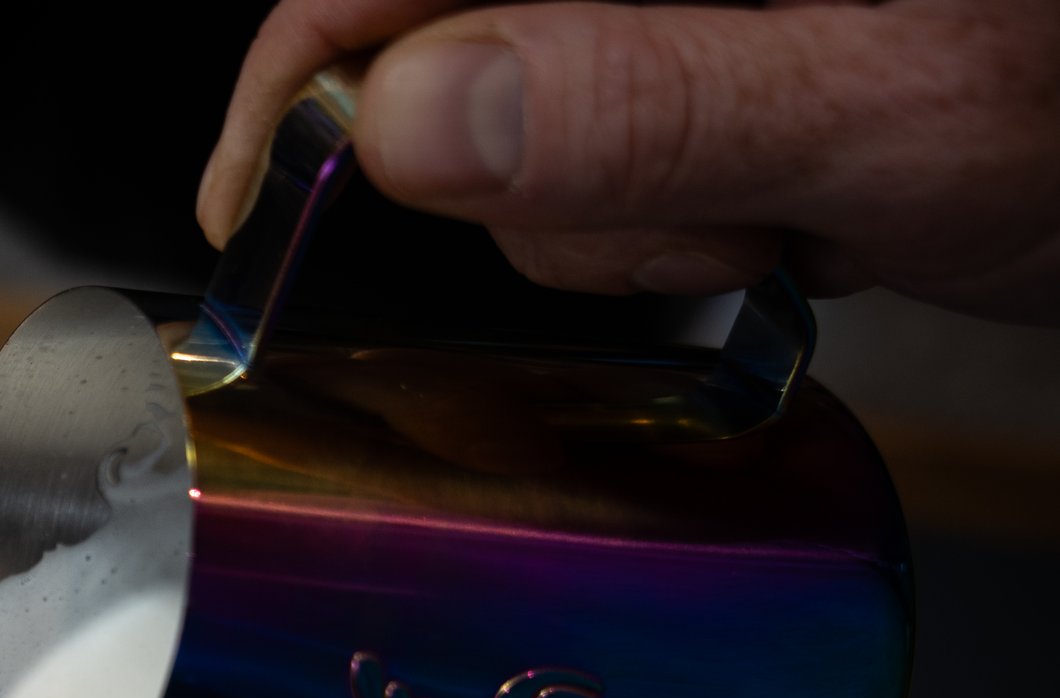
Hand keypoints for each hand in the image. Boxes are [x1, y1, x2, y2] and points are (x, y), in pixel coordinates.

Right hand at [195, 0, 1059, 321]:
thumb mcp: (883, 109)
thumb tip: (402, 115)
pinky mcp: (699, 77)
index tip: (254, 204)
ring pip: (519, 149)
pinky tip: (795, 219)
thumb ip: (643, 103)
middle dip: (549, 187)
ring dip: (635, 226)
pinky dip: (670, 235)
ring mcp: (675, 22)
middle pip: (448, 66)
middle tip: (721, 214)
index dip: (298, 76)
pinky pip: (596, 181)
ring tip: (799, 214)